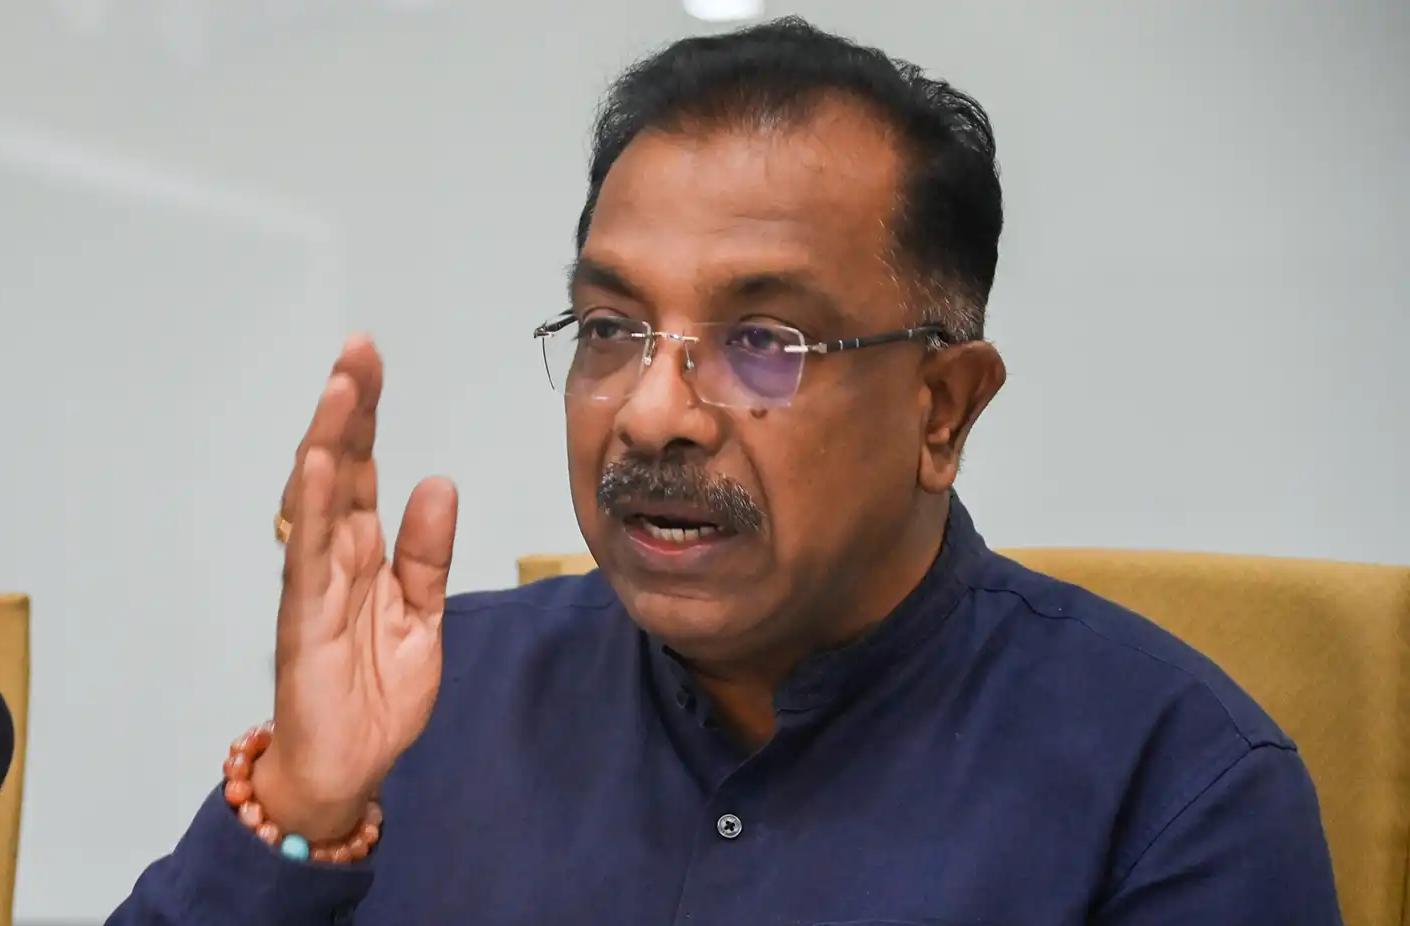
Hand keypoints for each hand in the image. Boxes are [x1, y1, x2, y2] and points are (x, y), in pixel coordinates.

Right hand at [252, 334, 457, 839]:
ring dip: (327, 440)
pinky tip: (316, 464)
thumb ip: (427, 554)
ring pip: (317, 499)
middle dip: (346, 408)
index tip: (369, 361)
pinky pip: (307, 554)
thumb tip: (439, 484)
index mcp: (364, 553)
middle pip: (338, 469)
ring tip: (340, 387)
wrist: (348, 769)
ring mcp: (314, 583)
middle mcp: (333, 556)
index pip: (361, 470)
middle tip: (358, 350)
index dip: (365, 416)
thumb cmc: (376, 693)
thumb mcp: (421, 615)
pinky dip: (311, 507)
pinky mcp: (302, 617)